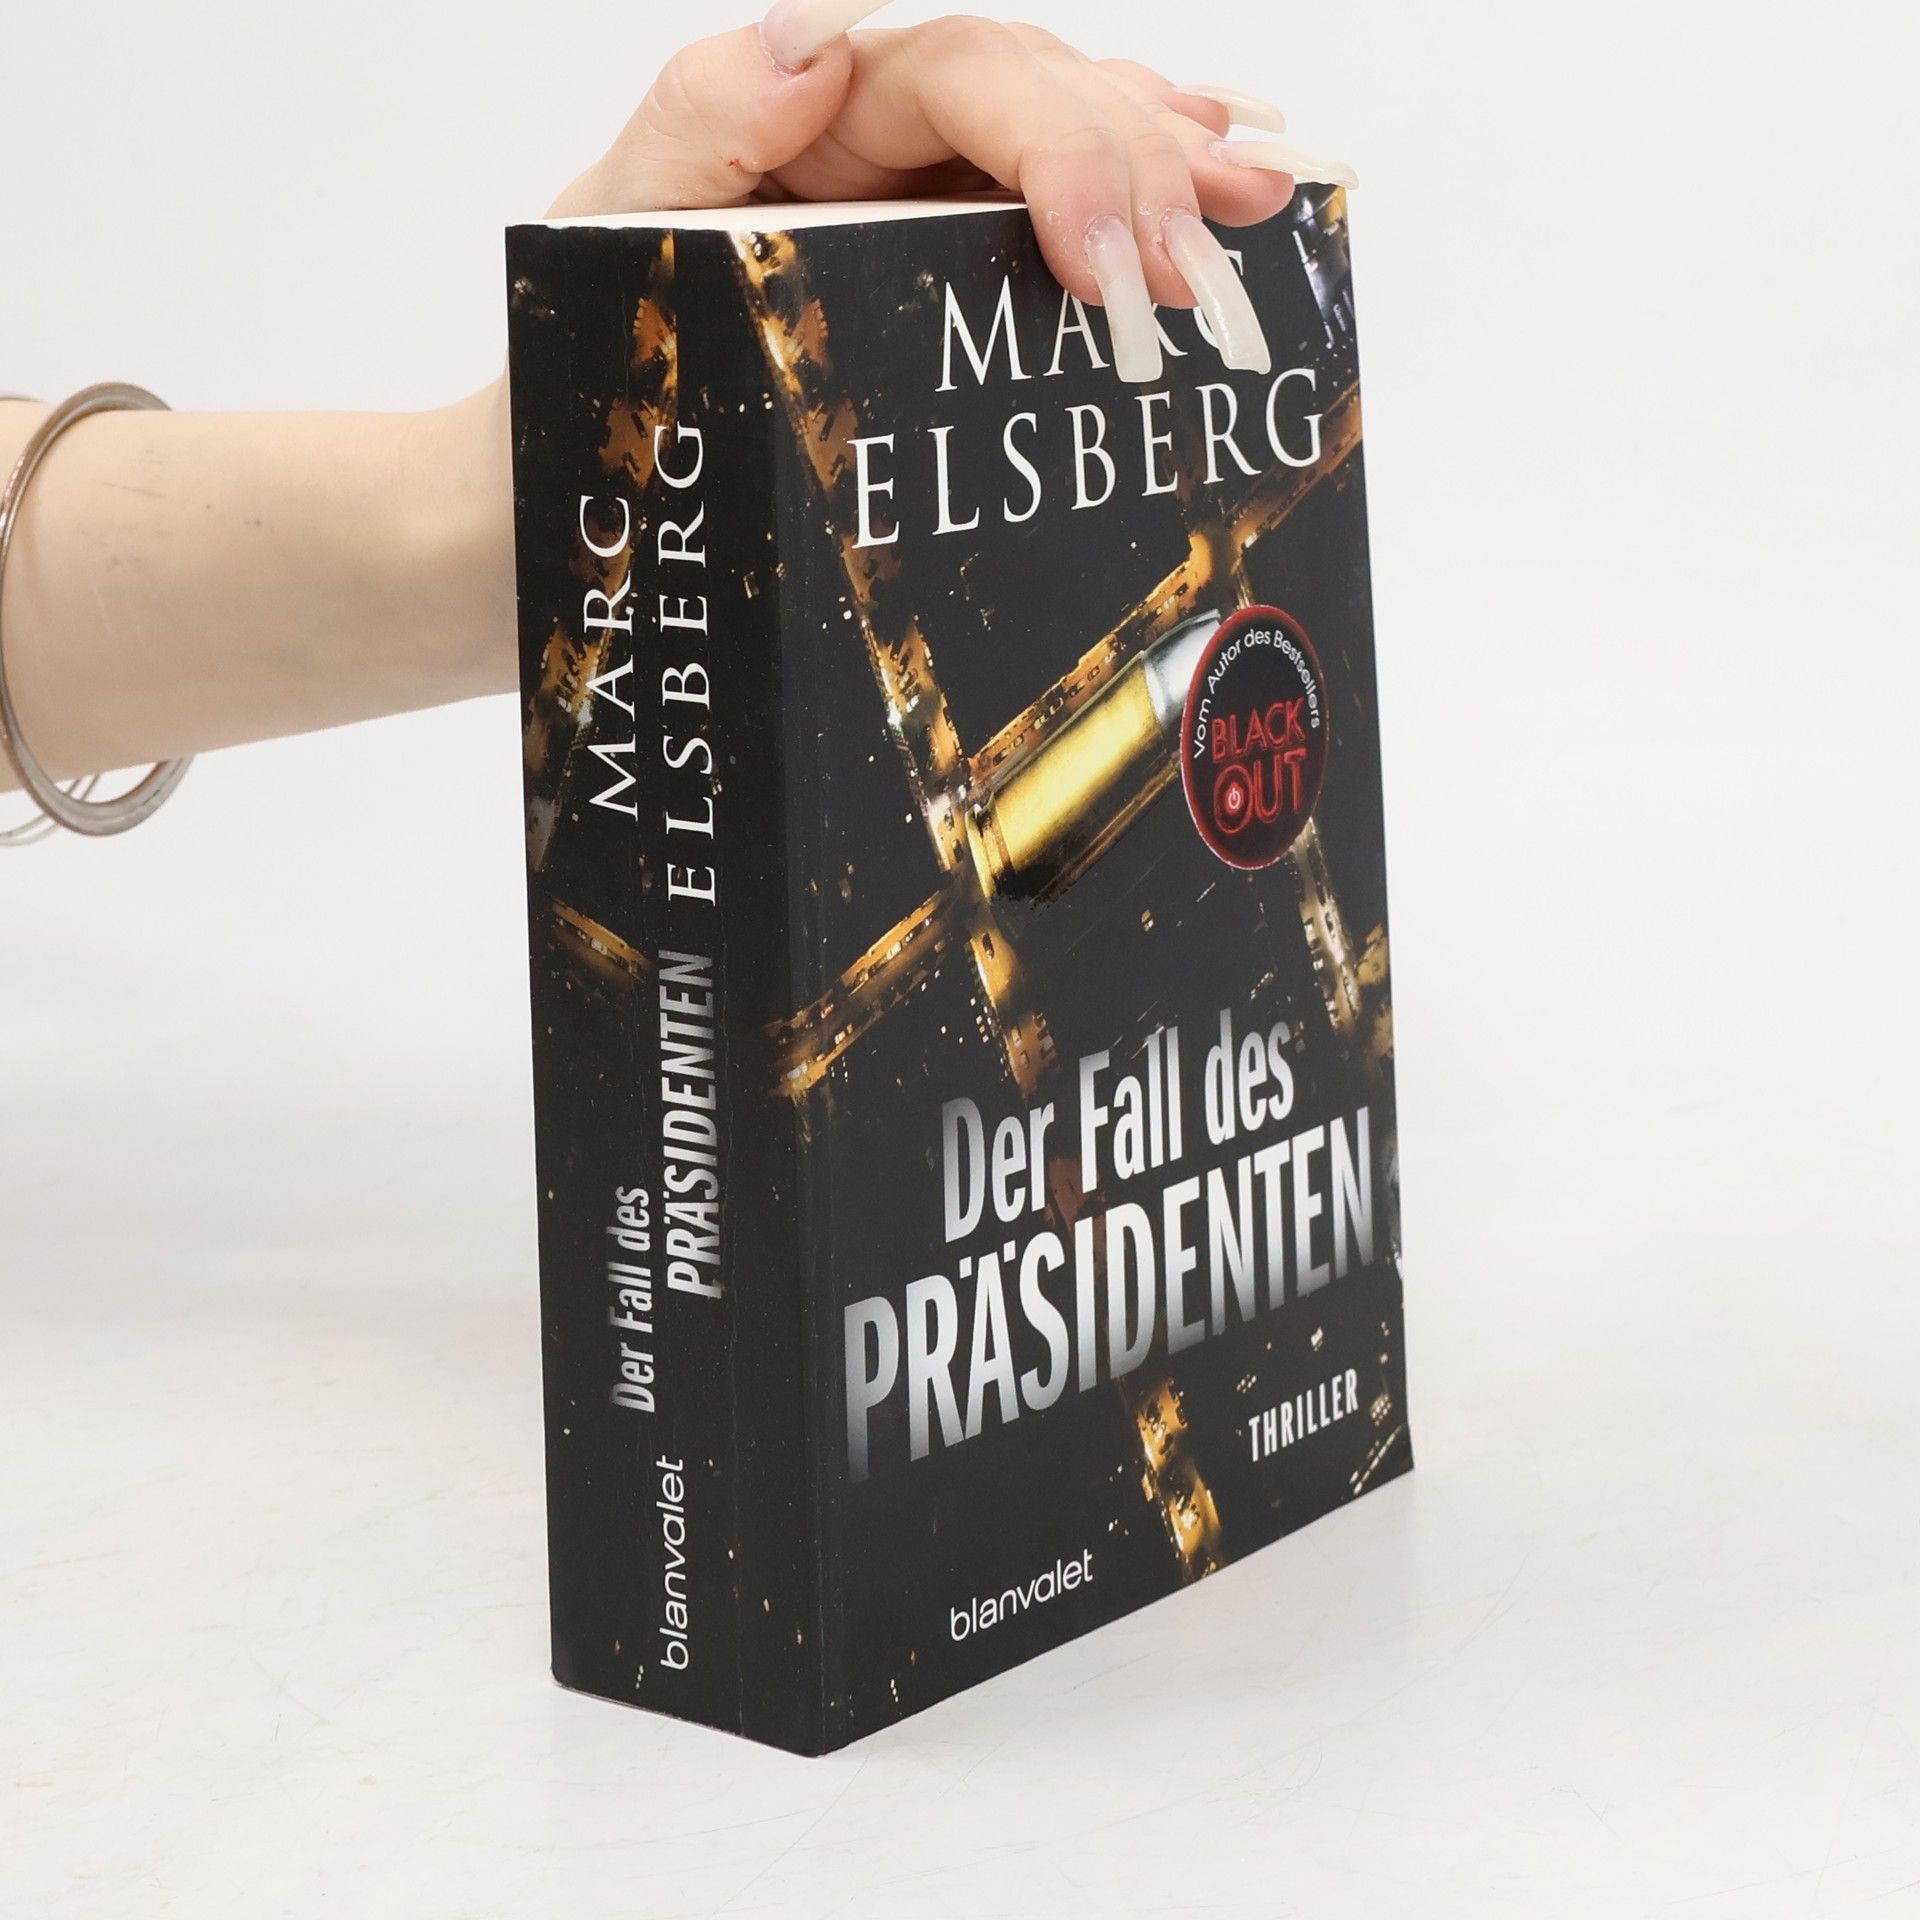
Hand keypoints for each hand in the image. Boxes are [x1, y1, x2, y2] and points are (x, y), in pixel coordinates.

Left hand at [548, 4, 1355, 382]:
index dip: (1060, 149)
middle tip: (1200, 280)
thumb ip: (701, 124)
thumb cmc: (590, 357)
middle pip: (1046, 102)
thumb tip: (818, 43)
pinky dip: (1146, 205)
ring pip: (1076, 146)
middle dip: (1138, 177)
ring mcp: (926, 205)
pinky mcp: (951, 280)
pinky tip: (1225, 194)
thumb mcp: (613, 232)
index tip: (1104, 263)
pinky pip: (1061, 222)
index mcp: (814, 107)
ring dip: (1172, 173)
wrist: (569, 489)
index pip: (967, 75)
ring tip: (1257, 204)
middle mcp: (884, 137)